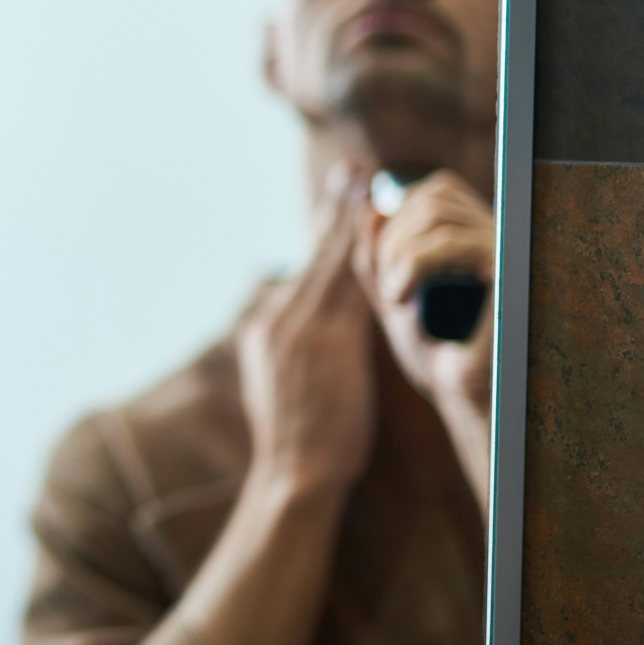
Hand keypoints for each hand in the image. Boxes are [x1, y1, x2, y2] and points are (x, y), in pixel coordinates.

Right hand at [236, 169, 377, 492]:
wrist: (295, 473)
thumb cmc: (303, 443)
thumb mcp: (285, 388)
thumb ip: (296, 352)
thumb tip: (312, 338)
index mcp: (265, 330)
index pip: (300, 273)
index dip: (321, 236)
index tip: (335, 206)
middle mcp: (277, 319)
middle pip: (313, 254)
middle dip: (333, 211)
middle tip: (350, 171)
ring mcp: (299, 327)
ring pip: (332, 261)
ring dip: (350, 217)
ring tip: (365, 181)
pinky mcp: (326, 338)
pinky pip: (351, 285)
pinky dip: (364, 251)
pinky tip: (378, 226)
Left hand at [352, 169, 494, 413]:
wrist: (464, 394)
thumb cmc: (435, 349)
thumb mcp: (393, 295)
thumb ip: (375, 256)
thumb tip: (370, 207)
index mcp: (480, 233)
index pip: (438, 190)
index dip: (399, 217)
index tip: (385, 267)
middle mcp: (501, 234)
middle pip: (435, 195)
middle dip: (394, 236)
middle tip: (387, 285)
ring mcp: (510, 250)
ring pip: (440, 212)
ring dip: (398, 251)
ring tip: (393, 295)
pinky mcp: (511, 274)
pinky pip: (455, 242)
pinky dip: (413, 262)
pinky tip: (400, 296)